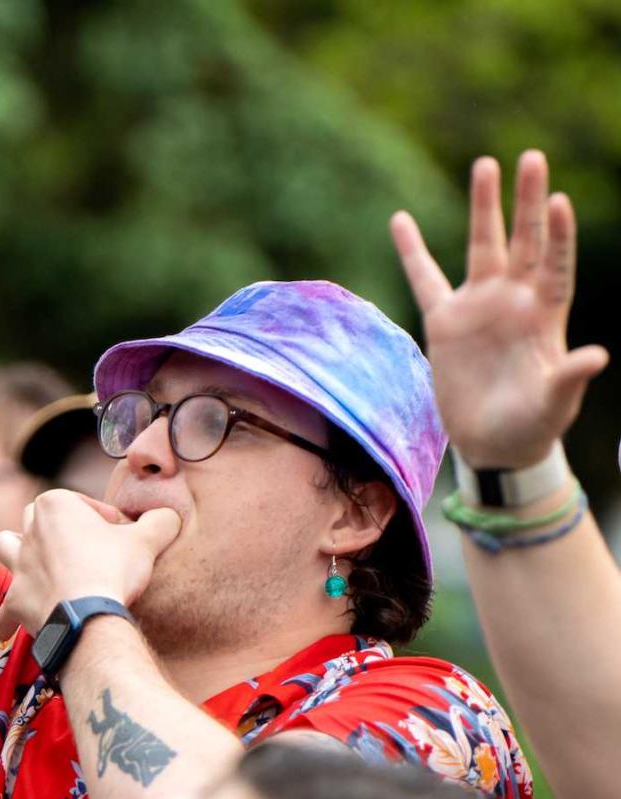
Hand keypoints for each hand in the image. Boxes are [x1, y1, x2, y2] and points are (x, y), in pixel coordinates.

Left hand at [0, 490, 179, 639]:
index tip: (120, 536)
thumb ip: (160, 521)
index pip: (82, 503)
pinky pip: (5, 607)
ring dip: (17, 552)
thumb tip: (169, 516)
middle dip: (59, 529)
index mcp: (55, 505)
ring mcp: (18, 565)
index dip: (104, 519)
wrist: (86, 615)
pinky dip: (8, 617)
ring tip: (37, 564)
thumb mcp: (147, 540)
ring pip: (6, 545)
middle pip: (39, 518)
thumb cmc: (113, 570)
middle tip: (86, 548)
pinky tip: (12, 629)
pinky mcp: (15, 598)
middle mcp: (29, 530)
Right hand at [391, 149, 607, 469]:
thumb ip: (570, 377)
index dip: (558, 235)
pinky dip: (412, 250)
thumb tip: (597, 355)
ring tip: (486, 165)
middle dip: (527, 201)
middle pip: (523, 240)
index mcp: (547, 314)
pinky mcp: (445, 321)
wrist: (494, 442)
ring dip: (485, 207)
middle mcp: (516, 300)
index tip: (558, 200)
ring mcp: (480, 306)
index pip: (556, 264)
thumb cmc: (534, 424)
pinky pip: (424, 279)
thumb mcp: (555, 404)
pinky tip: (399, 220)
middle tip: (531, 158)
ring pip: (481, 246)